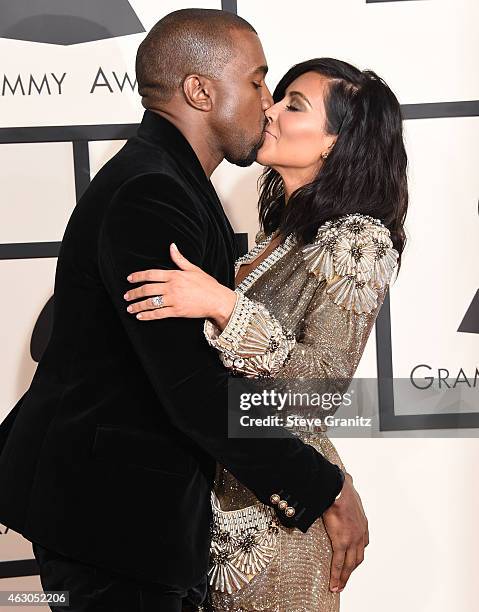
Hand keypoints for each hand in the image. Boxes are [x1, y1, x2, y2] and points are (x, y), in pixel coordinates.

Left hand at [123, 243, 236, 328]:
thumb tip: (172, 246)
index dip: (138, 276)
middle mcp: (172, 287)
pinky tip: (140, 316)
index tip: (129, 279)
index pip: (151, 274)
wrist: (217, 300)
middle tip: (126, 296)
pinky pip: (158, 313)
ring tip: (129, 308)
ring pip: (151, 302)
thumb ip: (180, 259)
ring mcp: (174, 299)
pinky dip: (148, 315)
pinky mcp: (177, 311)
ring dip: (138, 305)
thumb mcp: (193, 269)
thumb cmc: (207, 284)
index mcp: (175, 275)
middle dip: (134, 292)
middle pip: (147, 289)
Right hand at [322, 472, 368, 593]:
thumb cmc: (339, 487)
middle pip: (358, 558)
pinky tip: (334, 583)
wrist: (336, 488)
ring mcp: (353, 539)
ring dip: (344, 577)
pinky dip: (337, 575)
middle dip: (351, 571)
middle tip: (344, 580)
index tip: (351, 563)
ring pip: (350, 564)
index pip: (362, 545)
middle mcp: (361, 533)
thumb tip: (342, 483)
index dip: (357, 555)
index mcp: (362, 523)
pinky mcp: (342, 541)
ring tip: (338, 586)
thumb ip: (345, 496)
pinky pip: (339, 563)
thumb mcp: (348, 494)